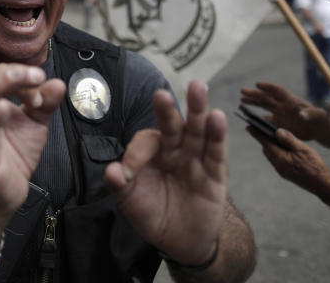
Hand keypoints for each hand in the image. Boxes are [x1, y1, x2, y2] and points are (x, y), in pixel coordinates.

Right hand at [0, 63, 64, 218]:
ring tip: (19, 78)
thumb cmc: (14, 156)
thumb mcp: (36, 124)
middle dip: (9, 72)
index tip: (41, 81)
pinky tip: (4, 108)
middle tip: (36, 75)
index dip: (19, 73)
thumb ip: (46, 103)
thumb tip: (57, 83)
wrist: (3, 195)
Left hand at [103, 80, 226, 264]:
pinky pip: (216, 153)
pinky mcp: (215, 175)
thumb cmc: (154, 214)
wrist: (182, 241)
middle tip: (161, 94)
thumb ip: (121, 186)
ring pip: (196, 132)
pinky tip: (217, 117)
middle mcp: (174, 151)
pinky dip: (217, 135)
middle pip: (172, 126)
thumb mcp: (132, 202)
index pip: (146, 142)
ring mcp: (195, 161)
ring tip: (198, 88)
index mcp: (152, 154)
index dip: (136, 154)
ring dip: (197, 110)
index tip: (128, 175)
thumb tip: (111, 170)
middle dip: (167, 110)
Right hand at [240, 81, 326, 140]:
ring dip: (253, 102)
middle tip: (242, 91)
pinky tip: (250, 120)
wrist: (319, 128)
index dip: (268, 87)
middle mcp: (282, 105)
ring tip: (242, 100)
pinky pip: (265, 120)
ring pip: (263, 105)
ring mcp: (279, 113)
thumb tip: (302, 114)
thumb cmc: (321, 120)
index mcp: (291, 101)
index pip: (278, 91)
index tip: (258, 84)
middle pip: (266, 96)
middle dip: (255, 93)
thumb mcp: (319, 116)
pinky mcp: (278, 123)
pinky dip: (257, 120)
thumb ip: (312, 114)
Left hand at [246, 126, 329, 196]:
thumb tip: (277, 131)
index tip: (249, 126)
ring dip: (270, 145)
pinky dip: (276, 152)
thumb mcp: (303, 149)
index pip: (265, 143)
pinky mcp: (286, 173)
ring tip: (270, 135)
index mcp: (281, 159)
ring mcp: (282, 171)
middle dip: (263, 138)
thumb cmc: (315, 166)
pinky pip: (277, 160)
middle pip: (266, 149)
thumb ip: (289, 140)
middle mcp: (278, 166)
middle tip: (259, 127)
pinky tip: (282, 147)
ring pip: (271, 155)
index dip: (257, 134)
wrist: (322, 185)